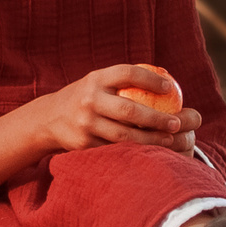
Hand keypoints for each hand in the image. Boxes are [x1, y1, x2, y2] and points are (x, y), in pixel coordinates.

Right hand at [30, 64, 204, 153]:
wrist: (49, 118)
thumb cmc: (86, 97)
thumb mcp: (98, 82)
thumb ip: (124, 81)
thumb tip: (166, 79)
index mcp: (96, 79)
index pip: (127, 73)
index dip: (150, 79)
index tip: (170, 87)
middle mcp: (90, 99)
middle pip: (129, 109)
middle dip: (156, 118)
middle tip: (176, 123)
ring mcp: (86, 123)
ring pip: (124, 135)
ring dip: (150, 140)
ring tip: (169, 140)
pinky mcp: (84, 144)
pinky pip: (115, 149)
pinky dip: (134, 151)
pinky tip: (150, 152)